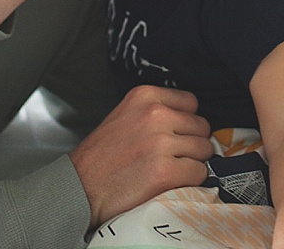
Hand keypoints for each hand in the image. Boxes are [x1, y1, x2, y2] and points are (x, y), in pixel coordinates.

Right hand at [70, 85, 212, 227]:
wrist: (79, 187)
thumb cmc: (101, 157)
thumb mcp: (125, 115)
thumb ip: (156, 112)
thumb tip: (190, 122)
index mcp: (145, 96)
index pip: (191, 102)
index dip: (186, 122)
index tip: (177, 134)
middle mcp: (155, 115)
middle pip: (201, 126)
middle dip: (192, 143)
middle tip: (174, 156)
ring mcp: (161, 143)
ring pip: (204, 150)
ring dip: (192, 162)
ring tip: (170, 169)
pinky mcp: (165, 171)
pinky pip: (199, 172)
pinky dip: (190, 181)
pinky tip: (170, 182)